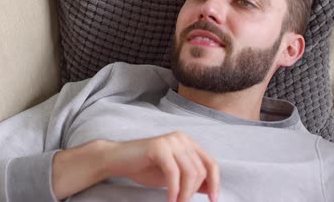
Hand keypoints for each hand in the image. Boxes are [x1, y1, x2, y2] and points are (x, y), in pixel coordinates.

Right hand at [104, 131, 219, 201]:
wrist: (117, 160)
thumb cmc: (144, 168)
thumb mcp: (173, 176)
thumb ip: (191, 179)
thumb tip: (210, 189)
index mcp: (188, 143)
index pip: (210, 163)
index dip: (215, 183)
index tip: (214, 200)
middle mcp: (182, 139)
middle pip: (200, 171)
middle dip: (193, 193)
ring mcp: (170, 141)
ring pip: (190, 173)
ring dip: (184, 194)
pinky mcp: (159, 147)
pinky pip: (174, 173)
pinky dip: (174, 190)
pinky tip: (170, 200)